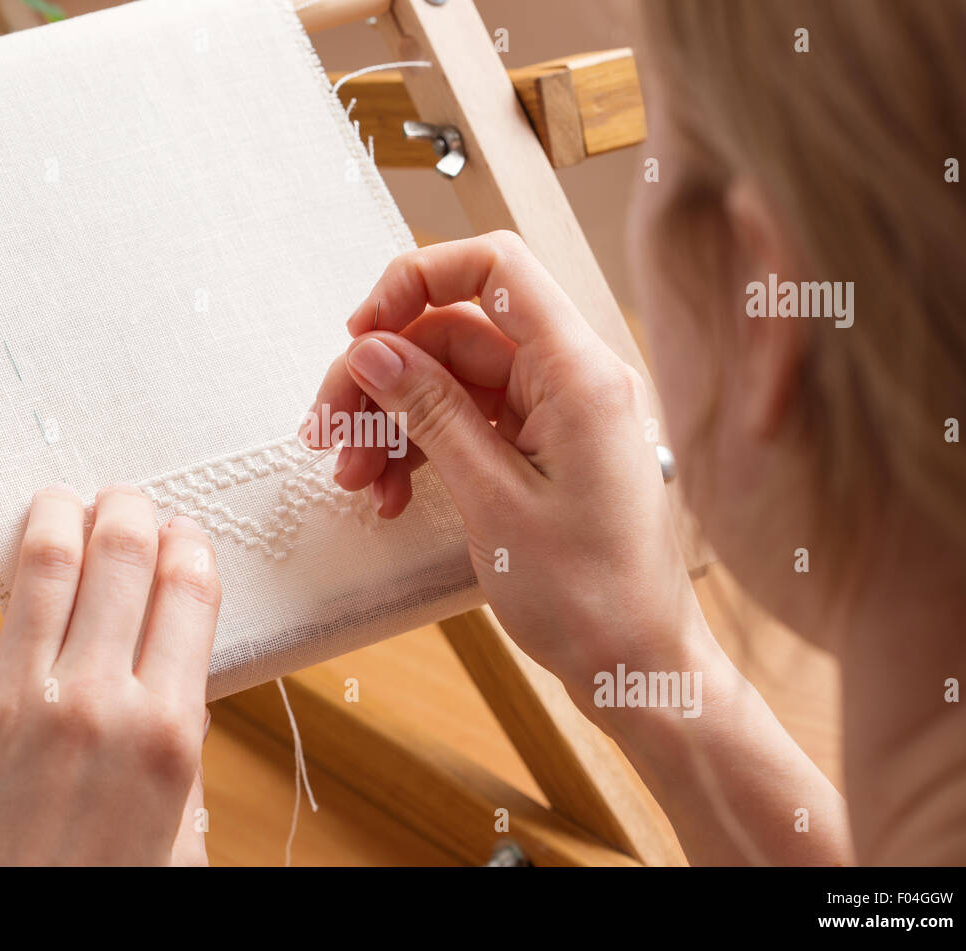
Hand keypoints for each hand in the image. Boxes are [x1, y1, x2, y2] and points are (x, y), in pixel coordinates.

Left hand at [0, 485, 220, 864]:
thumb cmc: (92, 901)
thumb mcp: (175, 844)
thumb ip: (183, 764)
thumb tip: (176, 697)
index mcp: (166, 733)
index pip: (190, 591)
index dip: (189, 545)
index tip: (181, 534)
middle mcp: (95, 702)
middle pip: (123, 556)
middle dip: (130, 510)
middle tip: (124, 501)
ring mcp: (10, 702)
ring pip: (42, 562)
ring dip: (56, 512)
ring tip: (60, 500)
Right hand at [307, 231, 710, 721]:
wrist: (635, 667)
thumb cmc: (590, 596)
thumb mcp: (493, 500)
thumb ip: (431, 413)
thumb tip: (374, 350)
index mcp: (579, 374)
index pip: (493, 269)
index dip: (416, 281)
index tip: (360, 332)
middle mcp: (572, 380)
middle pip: (455, 332)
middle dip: (383, 376)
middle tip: (330, 431)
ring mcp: (557, 415)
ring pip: (450, 382)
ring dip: (392, 423)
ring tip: (356, 479)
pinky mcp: (543, 449)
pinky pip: (467, 424)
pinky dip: (422, 450)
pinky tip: (393, 494)